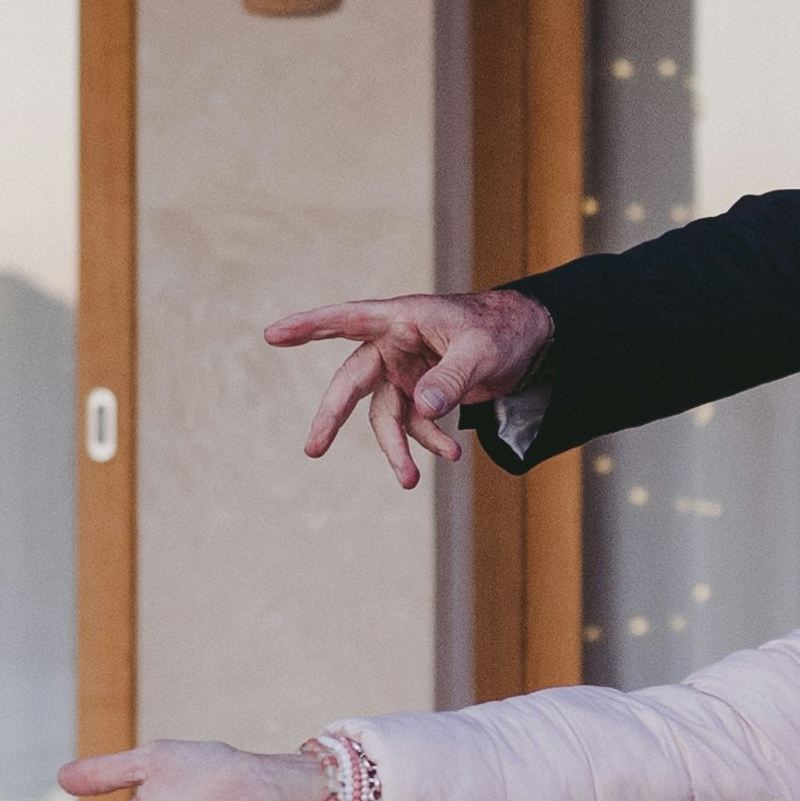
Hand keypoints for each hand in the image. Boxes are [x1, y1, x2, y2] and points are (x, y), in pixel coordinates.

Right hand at [261, 285, 552, 488]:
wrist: (527, 340)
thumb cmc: (499, 330)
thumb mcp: (481, 352)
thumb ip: (450, 378)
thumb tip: (421, 409)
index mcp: (399, 319)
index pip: (345, 320)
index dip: (308, 326)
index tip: (273, 334)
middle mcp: (392, 346)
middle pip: (351, 382)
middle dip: (332, 417)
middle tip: (313, 449)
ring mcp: (403, 373)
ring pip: (383, 416)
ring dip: (396, 448)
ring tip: (409, 481)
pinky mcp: (420, 395)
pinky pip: (414, 425)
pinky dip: (429, 442)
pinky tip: (451, 456)